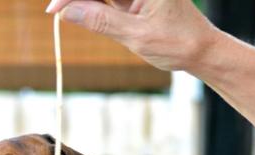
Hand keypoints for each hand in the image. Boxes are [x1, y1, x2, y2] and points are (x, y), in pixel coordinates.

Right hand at [45, 0, 219, 70]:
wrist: (201, 50)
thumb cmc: (177, 43)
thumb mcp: (137, 35)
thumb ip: (101, 21)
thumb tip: (67, 11)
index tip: (54, 9)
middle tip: (54, 10)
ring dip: (81, 2)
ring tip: (60, 12)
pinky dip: (91, 5)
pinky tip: (76, 11)